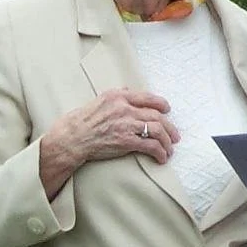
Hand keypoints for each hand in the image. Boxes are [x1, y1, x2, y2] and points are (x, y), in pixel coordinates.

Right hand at [46, 88, 180, 167]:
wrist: (71, 139)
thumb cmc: (81, 121)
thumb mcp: (98, 100)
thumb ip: (116, 95)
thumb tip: (129, 89)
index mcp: (118, 97)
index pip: (147, 97)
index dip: (161, 104)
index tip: (168, 110)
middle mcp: (124, 108)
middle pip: (157, 116)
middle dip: (170, 127)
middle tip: (175, 136)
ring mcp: (126, 124)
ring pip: (158, 130)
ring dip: (167, 141)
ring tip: (170, 149)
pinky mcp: (126, 141)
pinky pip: (151, 145)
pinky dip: (160, 152)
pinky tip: (162, 157)